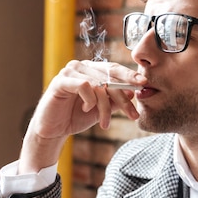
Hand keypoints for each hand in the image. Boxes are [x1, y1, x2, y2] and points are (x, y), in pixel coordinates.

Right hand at [19, 60, 145, 173]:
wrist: (53, 131)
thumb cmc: (75, 117)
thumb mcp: (101, 109)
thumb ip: (115, 100)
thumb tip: (132, 91)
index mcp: (91, 70)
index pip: (114, 69)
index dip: (129, 75)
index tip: (144, 84)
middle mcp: (81, 67)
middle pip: (109, 77)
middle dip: (123, 98)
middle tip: (133, 114)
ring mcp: (70, 72)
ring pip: (98, 85)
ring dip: (105, 107)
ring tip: (105, 123)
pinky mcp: (60, 81)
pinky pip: (84, 86)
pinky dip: (89, 100)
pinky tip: (86, 109)